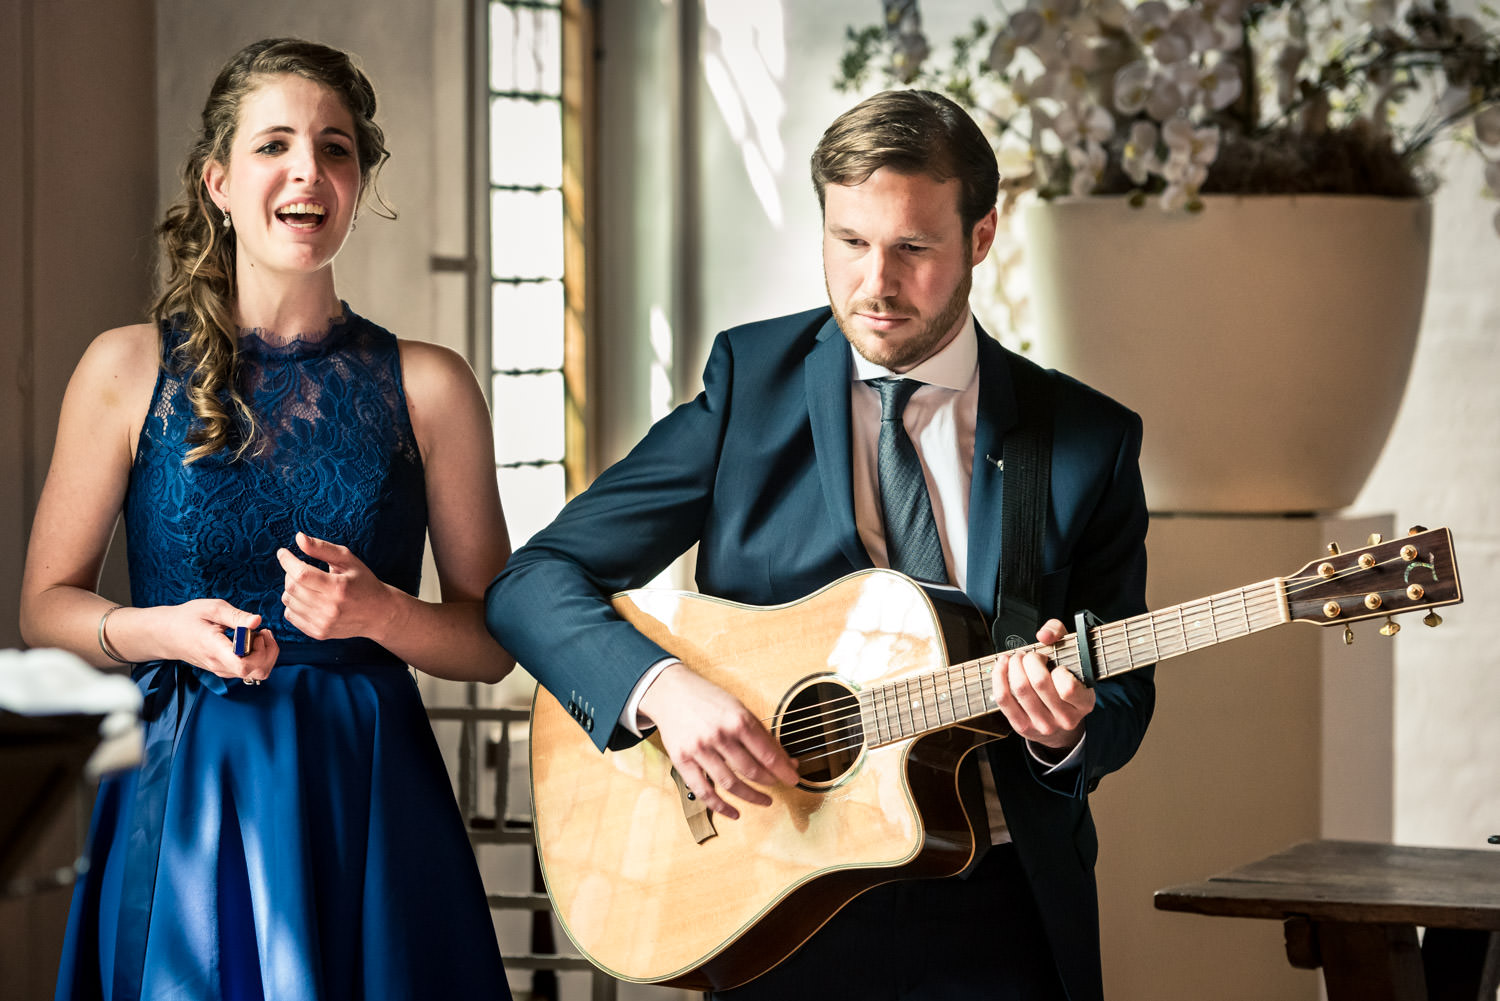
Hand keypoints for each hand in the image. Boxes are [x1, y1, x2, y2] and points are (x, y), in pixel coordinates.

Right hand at [153, 599, 279, 682]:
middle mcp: (220, 665)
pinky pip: (250, 671)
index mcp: (215, 649)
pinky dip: (258, 657)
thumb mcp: (212, 609)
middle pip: (258, 671)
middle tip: (261, 631)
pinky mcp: (225, 670)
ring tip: (256, 634)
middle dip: (269, 650)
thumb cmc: (188, 618)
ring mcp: (222, 670)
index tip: (257, 631)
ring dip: (265, 654)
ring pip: (257, 673)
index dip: (260, 650)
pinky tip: (251, 641)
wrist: (166, 634)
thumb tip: (258, 620)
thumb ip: (237, 616)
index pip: (244, 665)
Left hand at [277, 532, 395, 640]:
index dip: (287, 561)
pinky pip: (290, 616)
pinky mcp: (318, 633)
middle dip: (289, 573)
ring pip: (288, 602)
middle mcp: (330, 608)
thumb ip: (322, 548)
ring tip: (307, 584)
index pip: (301, 574)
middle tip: (298, 567)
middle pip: (292, 587)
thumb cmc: (363, 582)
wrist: (379, 614)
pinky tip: (307, 598)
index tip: (283, 553)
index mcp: (338, 588)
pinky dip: (293, 604)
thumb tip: (298, 538)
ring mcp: (323, 623)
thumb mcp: (348, 560)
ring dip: (291, 589)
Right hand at [638, 663, 800, 819]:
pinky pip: (704, 791)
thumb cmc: (707, 699)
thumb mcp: (738, 707)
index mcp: (737, 719)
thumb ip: (759, 733)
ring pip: (731, 784)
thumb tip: (784, 758)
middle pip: (752, 770)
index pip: (767, 753)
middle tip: (779, 786)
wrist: (670, 692)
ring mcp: (699, 749)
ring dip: (752, 797)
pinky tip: (734, 811)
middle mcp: (719, 735)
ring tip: (764, 801)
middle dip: (770, 782)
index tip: (793, 778)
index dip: (784, 770)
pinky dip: (720, 806)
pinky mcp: (682, 761)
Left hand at [991, 618, 1094, 753]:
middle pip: (1039, 683)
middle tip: (1029, 656)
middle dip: (1030, 660)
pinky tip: (1002, 665)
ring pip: (1020, 689)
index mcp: (1083, 703)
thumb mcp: (1073, 659)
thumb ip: (1060, 635)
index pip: (1068, 687)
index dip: (1057, 669)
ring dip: (1014, 666)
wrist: (1059, 724)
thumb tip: (1044, 635)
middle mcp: (1065, 718)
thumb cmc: (1064, 683)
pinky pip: (1004, 699)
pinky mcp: (1022, 727)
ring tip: (1017, 659)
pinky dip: (999, 676)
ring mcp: (1043, 725)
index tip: (1054, 664)